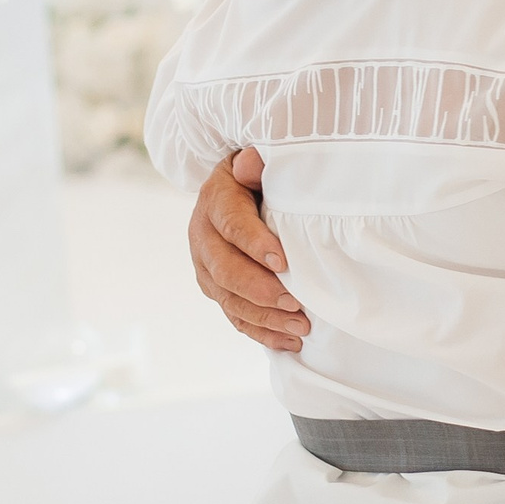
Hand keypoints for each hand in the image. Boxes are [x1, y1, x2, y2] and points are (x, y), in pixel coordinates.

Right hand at [190, 151, 309, 351]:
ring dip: (265, 317)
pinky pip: (235, 317)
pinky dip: (262, 333)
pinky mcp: (216, 290)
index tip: (284, 262)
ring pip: (230, 300)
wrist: (232, 188)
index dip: (255, 245)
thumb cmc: (257, 174)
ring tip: (301, 327)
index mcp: (214, 202)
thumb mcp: (254, 160)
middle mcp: (203, 238)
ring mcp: (207, 268)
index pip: (231, 225)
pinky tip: (289, 343)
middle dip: (261, 290)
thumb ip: (255, 163)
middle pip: (226, 271)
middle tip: (296, 303)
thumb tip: (251, 163)